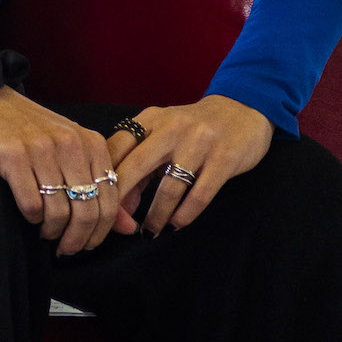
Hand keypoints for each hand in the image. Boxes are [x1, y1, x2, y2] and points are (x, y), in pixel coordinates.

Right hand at [0, 88, 129, 255]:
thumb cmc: (34, 131)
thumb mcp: (74, 151)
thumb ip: (102, 187)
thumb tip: (130, 229)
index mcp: (92, 143)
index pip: (109, 202)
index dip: (100, 231)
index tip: (87, 244)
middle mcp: (70, 144)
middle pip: (86, 211)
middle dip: (77, 239)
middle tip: (66, 249)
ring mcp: (40, 149)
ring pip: (59, 212)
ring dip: (53, 231)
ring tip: (46, 232)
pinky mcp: (11, 155)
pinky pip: (31, 204)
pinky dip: (33, 219)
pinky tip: (30, 216)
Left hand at [107, 95, 272, 236]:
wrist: (242, 110)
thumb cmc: (193, 128)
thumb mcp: (162, 134)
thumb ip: (140, 162)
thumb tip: (122, 202)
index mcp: (148, 119)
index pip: (115, 148)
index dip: (103, 178)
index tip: (99, 203)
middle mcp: (170, 128)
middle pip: (135, 167)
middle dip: (121, 200)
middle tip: (116, 225)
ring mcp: (198, 143)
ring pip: (168, 187)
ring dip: (156, 214)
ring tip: (149, 231)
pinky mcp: (224, 159)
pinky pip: (200, 194)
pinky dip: (184, 214)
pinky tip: (176, 225)